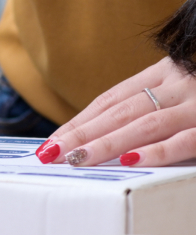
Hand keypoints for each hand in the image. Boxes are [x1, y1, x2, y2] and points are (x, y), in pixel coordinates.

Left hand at [36, 57, 195, 166]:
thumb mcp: (178, 91)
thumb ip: (148, 105)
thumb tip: (100, 133)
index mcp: (164, 72)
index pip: (111, 99)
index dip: (79, 121)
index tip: (52, 141)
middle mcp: (178, 84)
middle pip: (120, 111)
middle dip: (82, 134)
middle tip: (51, 154)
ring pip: (145, 124)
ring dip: (107, 144)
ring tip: (76, 160)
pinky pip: (184, 140)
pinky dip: (156, 152)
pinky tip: (129, 161)